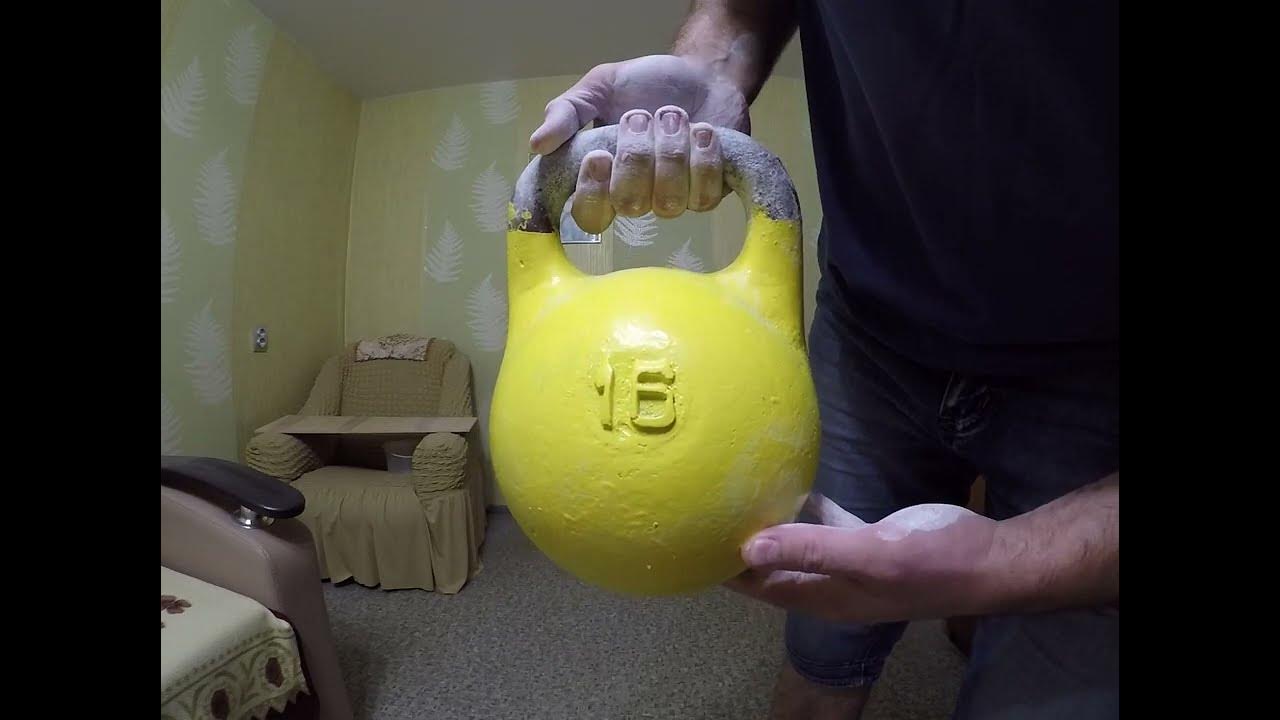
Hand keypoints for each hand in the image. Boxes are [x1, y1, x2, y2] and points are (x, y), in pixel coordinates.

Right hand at [529, 55, 749, 232]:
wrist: (703, 73)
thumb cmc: (647, 84)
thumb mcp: (600, 87)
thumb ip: (567, 111)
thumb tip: (537, 144)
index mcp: (602, 178)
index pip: (587, 215)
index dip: (593, 193)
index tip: (599, 155)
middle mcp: (635, 197)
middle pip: (629, 205)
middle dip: (638, 155)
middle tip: (642, 116)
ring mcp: (673, 199)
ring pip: (669, 201)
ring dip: (672, 149)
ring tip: (675, 116)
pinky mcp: (708, 193)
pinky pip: (704, 195)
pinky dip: (703, 156)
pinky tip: (703, 131)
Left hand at [725, 495, 999, 623]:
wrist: (994, 559)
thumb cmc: (933, 561)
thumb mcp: (870, 554)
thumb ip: (810, 549)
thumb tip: (747, 549)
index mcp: (822, 596)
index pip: (754, 586)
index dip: (720, 567)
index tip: (685, 540)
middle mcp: (828, 583)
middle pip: (767, 565)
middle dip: (735, 543)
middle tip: (701, 504)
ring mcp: (847, 560)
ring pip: (793, 543)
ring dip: (767, 522)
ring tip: (732, 489)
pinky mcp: (866, 537)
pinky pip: (822, 523)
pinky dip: (803, 505)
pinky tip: (788, 477)